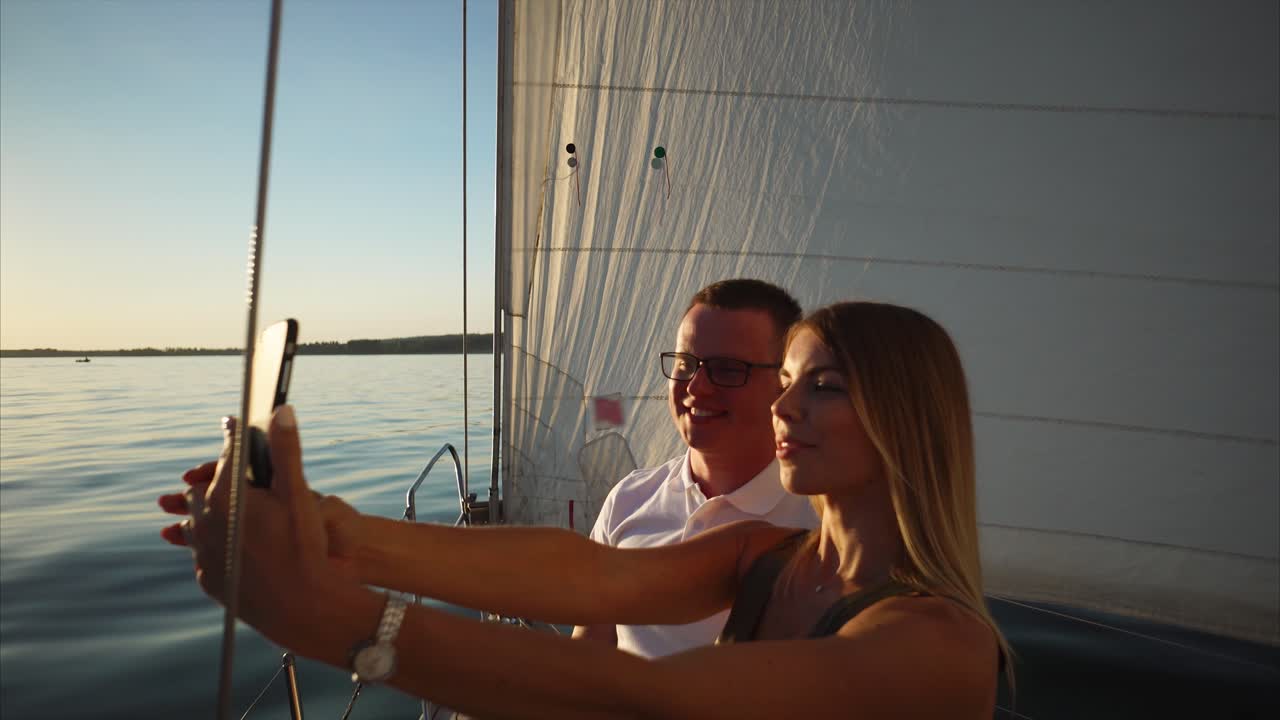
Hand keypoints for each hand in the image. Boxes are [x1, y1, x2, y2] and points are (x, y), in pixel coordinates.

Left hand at [157, 406, 345, 649]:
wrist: (302, 607)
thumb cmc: (304, 549)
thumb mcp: (300, 495)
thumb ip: (286, 451)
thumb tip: (281, 410)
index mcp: (225, 497)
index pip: (226, 457)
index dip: (234, 440)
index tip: (235, 427)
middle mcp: (204, 522)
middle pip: (205, 489)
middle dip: (222, 481)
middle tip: (243, 479)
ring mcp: (202, 552)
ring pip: (199, 522)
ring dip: (214, 514)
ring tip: (238, 514)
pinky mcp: (207, 576)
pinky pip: (206, 551)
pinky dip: (218, 543)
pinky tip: (240, 545)